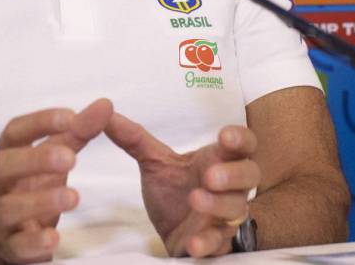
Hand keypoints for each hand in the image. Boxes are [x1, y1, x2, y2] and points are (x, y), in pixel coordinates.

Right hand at [0, 99, 113, 263]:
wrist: (5, 237)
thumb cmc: (31, 186)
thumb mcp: (53, 157)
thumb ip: (77, 132)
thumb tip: (105, 105)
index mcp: (6, 155)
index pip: (14, 132)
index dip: (39, 122)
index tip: (71, 117)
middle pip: (3, 167)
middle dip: (35, 160)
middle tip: (71, 158)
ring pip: (9, 207)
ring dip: (41, 201)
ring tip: (73, 197)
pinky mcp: (8, 247)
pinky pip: (17, 245)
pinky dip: (34, 241)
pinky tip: (54, 238)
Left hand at [105, 112, 259, 256]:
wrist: (173, 231)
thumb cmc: (174, 190)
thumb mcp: (153, 161)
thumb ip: (133, 138)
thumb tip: (104, 111)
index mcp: (219, 160)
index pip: (243, 144)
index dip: (239, 139)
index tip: (224, 136)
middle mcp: (230, 187)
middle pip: (250, 175)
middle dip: (233, 174)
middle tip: (210, 174)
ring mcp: (226, 216)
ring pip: (237, 209)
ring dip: (218, 205)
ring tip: (195, 199)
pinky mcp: (217, 242)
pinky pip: (221, 243)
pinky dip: (208, 242)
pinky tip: (194, 242)